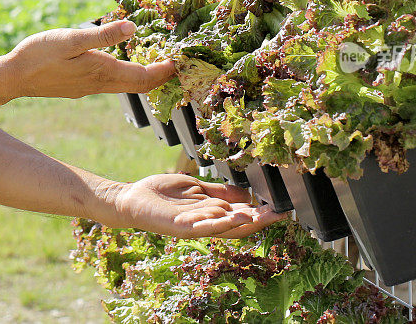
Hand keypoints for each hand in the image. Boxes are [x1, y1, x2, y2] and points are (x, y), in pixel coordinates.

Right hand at [1, 20, 175, 98]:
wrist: (12, 78)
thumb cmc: (39, 55)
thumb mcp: (71, 39)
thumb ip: (102, 35)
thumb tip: (133, 27)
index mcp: (103, 73)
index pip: (145, 77)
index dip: (165, 70)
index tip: (181, 60)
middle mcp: (100, 84)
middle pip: (140, 85)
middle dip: (160, 75)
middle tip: (175, 61)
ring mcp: (90, 88)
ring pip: (126, 84)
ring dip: (143, 74)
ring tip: (155, 57)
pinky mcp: (80, 86)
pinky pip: (112, 82)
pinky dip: (125, 73)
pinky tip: (121, 60)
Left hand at [108, 174, 287, 238]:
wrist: (133, 198)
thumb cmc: (163, 194)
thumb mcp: (197, 188)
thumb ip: (220, 192)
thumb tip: (247, 194)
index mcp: (212, 213)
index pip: (241, 215)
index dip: (260, 212)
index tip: (281, 207)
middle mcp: (206, 223)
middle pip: (237, 225)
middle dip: (258, 220)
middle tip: (279, 213)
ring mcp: (193, 227)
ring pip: (222, 228)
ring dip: (242, 223)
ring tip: (261, 215)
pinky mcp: (179, 227)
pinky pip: (201, 227)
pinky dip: (217, 223)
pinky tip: (231, 216)